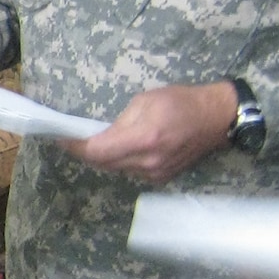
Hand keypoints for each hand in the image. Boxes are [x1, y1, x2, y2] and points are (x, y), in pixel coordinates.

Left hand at [64, 81, 236, 183]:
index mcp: (143, 138)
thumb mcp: (145, 101)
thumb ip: (119, 121)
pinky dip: (120, 161)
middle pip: (102, 163)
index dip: (75, 147)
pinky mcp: (161, 178)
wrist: (217, 117)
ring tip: (97, 141)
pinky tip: (120, 149)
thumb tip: (99, 134)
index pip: (96, 151)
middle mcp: (147, 161)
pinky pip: (130, 171)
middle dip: (85, 152)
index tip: (61, 138)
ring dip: (102, 157)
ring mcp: (155, 173)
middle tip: (74, 138)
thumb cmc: (181, 101)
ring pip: (115, 168)